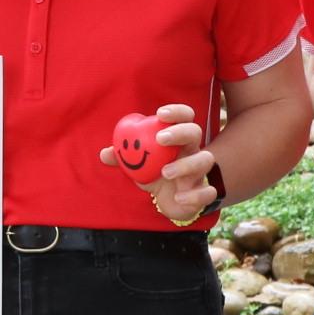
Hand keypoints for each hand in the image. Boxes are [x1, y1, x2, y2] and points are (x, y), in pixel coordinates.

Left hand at [98, 102, 215, 225]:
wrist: (168, 202)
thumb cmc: (154, 174)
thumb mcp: (137, 165)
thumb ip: (122, 158)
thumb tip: (105, 153)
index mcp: (177, 139)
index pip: (184, 117)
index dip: (176, 112)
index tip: (160, 114)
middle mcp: (192, 151)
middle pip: (195, 133)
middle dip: (180, 132)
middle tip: (160, 138)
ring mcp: (200, 171)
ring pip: (205, 160)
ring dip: (186, 164)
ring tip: (165, 172)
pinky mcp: (203, 193)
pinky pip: (208, 192)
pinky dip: (194, 195)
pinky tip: (179, 197)